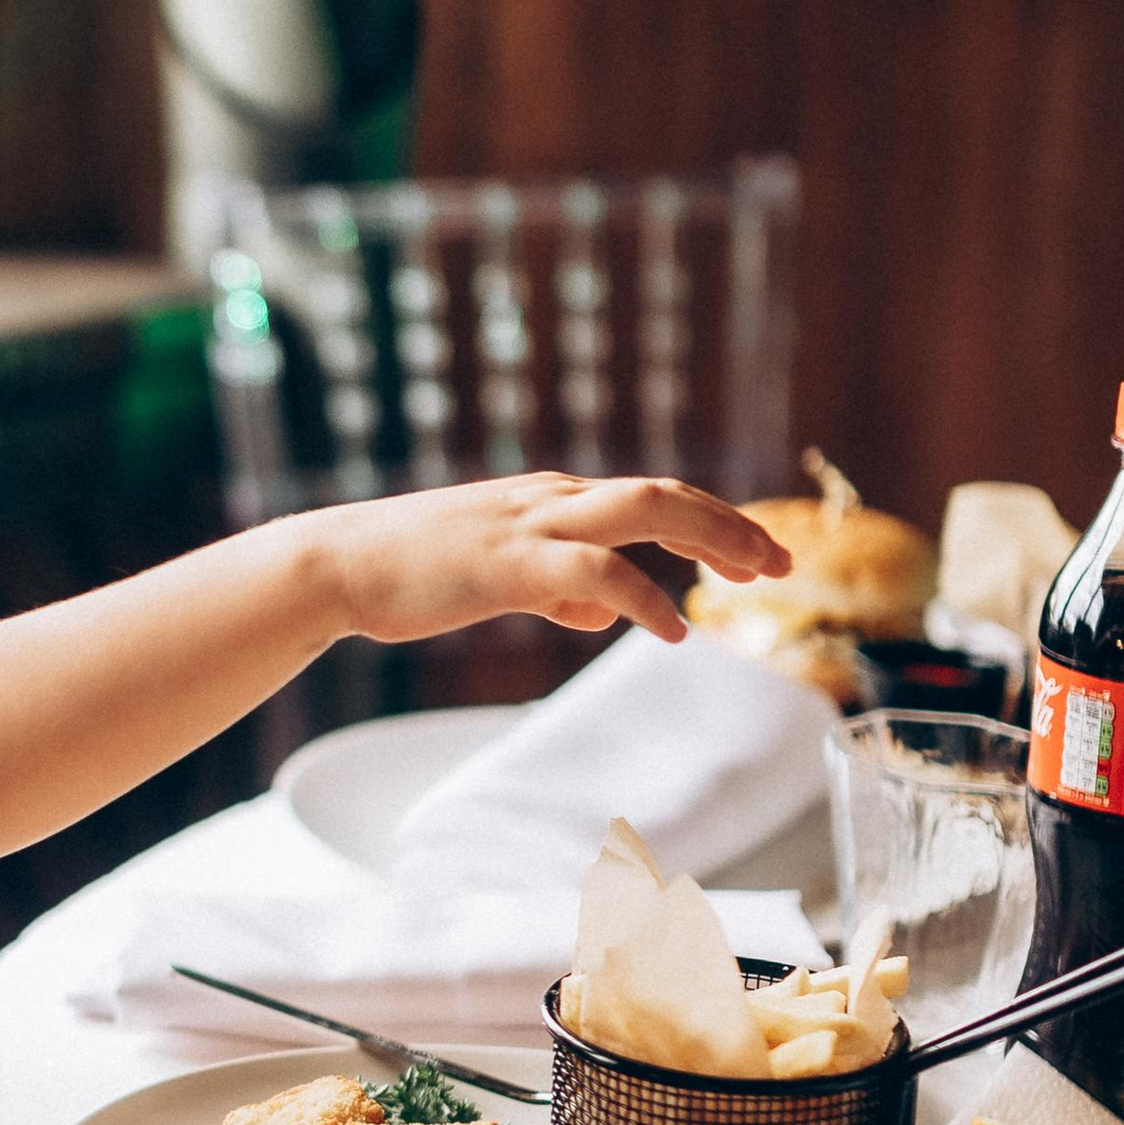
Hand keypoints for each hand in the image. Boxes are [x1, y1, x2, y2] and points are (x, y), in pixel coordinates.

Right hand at [329, 475, 791, 649]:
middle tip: (783, 563)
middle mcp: (553, 499)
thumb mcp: (497, 577)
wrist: (339, 564)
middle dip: (731, 525)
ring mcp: (533, 525)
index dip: (714, 522)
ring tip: (753, 579)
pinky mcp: (510, 562)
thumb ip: (555, 590)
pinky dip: (643, 597)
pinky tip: (671, 630)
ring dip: (709, 540)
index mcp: (553, 499)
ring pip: (644, 511)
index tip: (759, 555)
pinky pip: (596, 572)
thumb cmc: (412, 574)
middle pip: (666, 494)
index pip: (652, 497)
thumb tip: (599, 615)